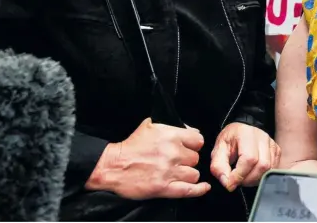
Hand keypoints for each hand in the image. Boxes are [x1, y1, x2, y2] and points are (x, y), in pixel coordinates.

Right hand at [86, 118, 209, 199]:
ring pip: (194, 174)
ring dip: (188, 173)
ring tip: (179, 172)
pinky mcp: (164, 188)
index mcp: (171, 136)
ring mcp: (169, 172)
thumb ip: (172, 126)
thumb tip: (189, 129)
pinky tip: (204, 187)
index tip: (190, 147)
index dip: (194, 144)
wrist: (113, 166)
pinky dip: (198, 190)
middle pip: (196, 158)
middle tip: (178, 161)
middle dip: (188, 159)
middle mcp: (173, 153)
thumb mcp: (150, 126)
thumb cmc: (130, 146)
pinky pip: (189, 190)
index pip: (198, 140)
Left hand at [210, 123, 280, 190]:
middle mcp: (263, 137)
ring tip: (244, 177)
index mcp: (246, 134)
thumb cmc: (230, 139)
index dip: (239, 175)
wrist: (241, 130)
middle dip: (248, 179)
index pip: (249, 159)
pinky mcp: (277, 151)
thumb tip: (227, 183)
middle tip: (237, 180)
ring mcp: (272, 144)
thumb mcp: (218, 150)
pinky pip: (273, 169)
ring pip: (269, 169)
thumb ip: (219, 167)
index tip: (230, 184)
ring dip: (255, 179)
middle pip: (262, 165)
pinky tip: (252, 174)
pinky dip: (262, 176)